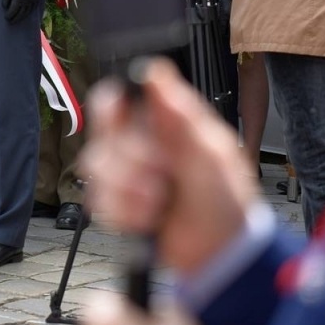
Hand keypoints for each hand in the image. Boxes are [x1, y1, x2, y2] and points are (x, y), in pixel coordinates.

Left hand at [1, 0, 41, 22]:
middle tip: (10, 22)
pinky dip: (28, 13)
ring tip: (17, 20)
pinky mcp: (36, 0)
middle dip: (15, 19)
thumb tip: (4, 7)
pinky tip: (25, 15)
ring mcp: (32, 1)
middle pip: (20, 14)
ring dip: (21, 18)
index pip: (13, 11)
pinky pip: (32, 9)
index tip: (6, 18)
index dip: (9, 15)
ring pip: (26, 13)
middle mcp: (26, 2)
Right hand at [79, 58, 256, 275]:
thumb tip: (157, 73)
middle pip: (102, 136)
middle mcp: (139, 146)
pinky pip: (98, 202)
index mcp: (161, 124)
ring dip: (129, 190)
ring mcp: (126, 177)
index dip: (112, 105)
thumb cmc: (227, 198)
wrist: (221, 252)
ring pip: (97, 170)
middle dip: (132, 160)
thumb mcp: (212, 151)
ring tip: (159, 202)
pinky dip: (124, 213)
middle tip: (162, 174)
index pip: (118, 98)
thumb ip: (182, 114)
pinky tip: (148, 219)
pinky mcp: (117, 206)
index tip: (120, 116)